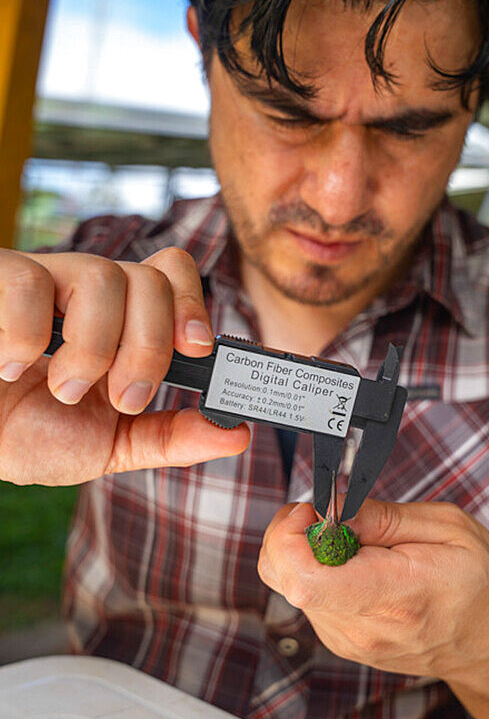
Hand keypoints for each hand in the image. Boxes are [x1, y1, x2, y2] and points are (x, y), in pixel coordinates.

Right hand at [0, 247, 249, 485]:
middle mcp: (87, 294)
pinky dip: (26, 337)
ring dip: (94, 349)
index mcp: (122, 323)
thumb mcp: (107, 446)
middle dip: (149, 346)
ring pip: (103, 277)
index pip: (172, 272)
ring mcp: (42, 282)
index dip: (191, 302)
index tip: (196, 349)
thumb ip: (169, 437)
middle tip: (121, 395)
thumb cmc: (27, 433)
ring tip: (60, 388)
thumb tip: (236, 434)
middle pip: (150, 279)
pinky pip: (28, 283)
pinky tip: (11, 368)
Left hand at [258, 498, 488, 696]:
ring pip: (288, 585)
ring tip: (355, 543)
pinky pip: (305, 596)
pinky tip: (353, 563)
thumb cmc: (478, 582)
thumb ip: (382, 516)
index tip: (314, 510)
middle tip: (330, 515)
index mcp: (398, 594)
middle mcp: (364, 627)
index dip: (291, 536)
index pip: (307, 579)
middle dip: (292, 533)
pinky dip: (316, 570)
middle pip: (285, 578)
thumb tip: (331, 508)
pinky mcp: (340, 642)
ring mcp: (348, 641)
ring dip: (306, 552)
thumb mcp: (448, 527)